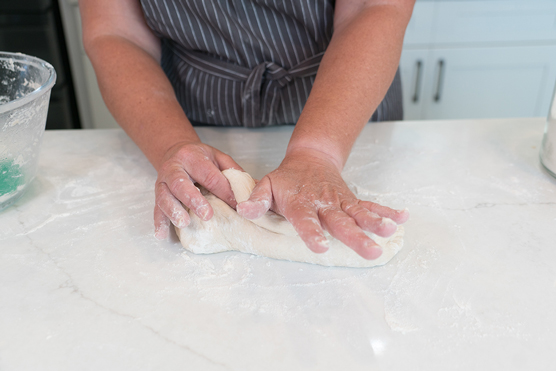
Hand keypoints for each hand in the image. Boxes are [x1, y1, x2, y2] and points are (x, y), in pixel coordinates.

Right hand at [153, 141, 241, 238]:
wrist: (174, 151)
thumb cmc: (200, 158)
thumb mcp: (218, 158)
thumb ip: (233, 172)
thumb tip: (254, 188)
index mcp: (192, 157)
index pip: (209, 175)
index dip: (223, 191)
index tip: (236, 206)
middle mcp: (174, 168)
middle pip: (181, 184)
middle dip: (194, 200)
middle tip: (207, 215)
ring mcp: (163, 181)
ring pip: (164, 196)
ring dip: (173, 211)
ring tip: (183, 223)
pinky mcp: (157, 194)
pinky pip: (156, 208)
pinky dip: (159, 222)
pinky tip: (162, 234)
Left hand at [237, 148, 408, 259]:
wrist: (309, 158)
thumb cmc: (286, 179)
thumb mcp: (265, 185)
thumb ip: (257, 200)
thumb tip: (244, 211)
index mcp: (300, 204)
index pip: (306, 220)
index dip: (312, 233)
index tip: (320, 247)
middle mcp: (323, 203)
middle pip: (340, 222)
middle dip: (356, 236)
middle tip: (370, 250)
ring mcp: (340, 201)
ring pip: (359, 213)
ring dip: (375, 222)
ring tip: (390, 231)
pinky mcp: (351, 199)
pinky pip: (370, 204)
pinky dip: (387, 210)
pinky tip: (403, 217)